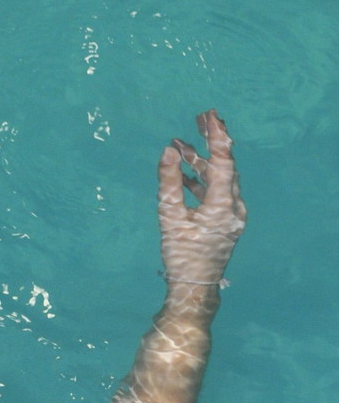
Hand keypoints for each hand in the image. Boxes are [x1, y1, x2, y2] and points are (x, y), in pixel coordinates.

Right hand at [158, 110, 245, 290]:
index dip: (216, 137)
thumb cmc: (181, 256)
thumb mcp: (169, 219)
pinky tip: (185, 173)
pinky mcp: (227, 221)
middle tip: (201, 117)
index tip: (209, 117)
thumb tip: (168, 152)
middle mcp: (234, 207)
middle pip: (226, 165)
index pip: (223, 162)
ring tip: (181, 145)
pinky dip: (202, 180)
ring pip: (220, 178)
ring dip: (202, 162)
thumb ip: (168, 183)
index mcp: (223, 205)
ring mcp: (232, 214)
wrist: (195, 286)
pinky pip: (217, 192)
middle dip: (212, 141)